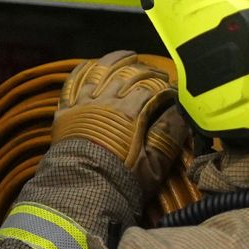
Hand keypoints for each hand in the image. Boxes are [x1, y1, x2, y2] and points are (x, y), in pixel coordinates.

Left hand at [51, 50, 188, 195]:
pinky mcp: (65, 110)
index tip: (173, 90)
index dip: (165, 86)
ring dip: (116, 60)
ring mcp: (83, 103)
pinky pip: (73, 81)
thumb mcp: (154, 165)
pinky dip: (84, 69)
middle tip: (157, 74)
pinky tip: (92, 63)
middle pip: (128, 74)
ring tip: (129, 56)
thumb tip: (182, 111)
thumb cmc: (120, 181)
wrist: (80, 191)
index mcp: (130, 113)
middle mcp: (106, 102)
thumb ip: (168, 135)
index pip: (151, 88)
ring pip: (101, 71)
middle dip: (146, 71)